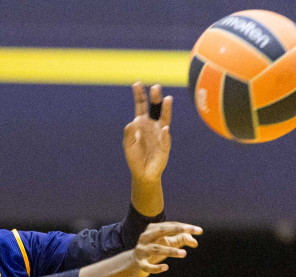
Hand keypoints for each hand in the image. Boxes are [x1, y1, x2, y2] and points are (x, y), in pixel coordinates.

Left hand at [124, 83, 170, 215]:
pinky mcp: (164, 146)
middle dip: (155, 98)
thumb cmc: (135, 157)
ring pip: (164, 119)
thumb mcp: (128, 144)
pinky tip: (164, 129)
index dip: (139, 95)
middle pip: (154, 108)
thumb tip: (134, 121)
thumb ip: (129, 132)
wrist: (143, 173)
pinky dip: (165, 135)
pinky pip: (165, 139)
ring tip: (167, 99)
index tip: (136, 84)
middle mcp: (153, 125)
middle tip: (155, 87)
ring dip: (166, 109)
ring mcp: (160, 134)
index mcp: (142, 123)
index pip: (141, 106)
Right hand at [132, 221, 201, 276]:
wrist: (134, 263)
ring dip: (171, 251)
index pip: (171, 225)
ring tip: (184, 253)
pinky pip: (147, 266)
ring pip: (157, 249)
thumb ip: (181, 240)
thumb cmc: (154, 250)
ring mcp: (141, 250)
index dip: (185, 227)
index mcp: (153, 229)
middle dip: (177, 230)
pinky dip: (156, 268)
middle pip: (161, 231)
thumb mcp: (167, 243)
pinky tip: (166, 267)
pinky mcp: (139, 263)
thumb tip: (195, 242)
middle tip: (190, 231)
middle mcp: (145, 237)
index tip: (199, 231)